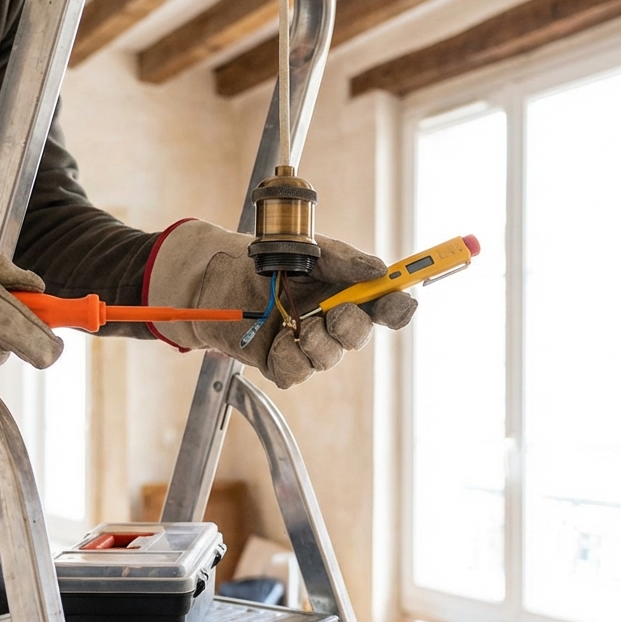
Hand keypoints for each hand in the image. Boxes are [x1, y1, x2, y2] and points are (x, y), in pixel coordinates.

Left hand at [145, 220, 415, 387]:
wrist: (218, 275)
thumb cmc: (267, 261)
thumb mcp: (310, 250)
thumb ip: (345, 261)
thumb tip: (381, 270)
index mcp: (346, 293)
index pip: (384, 307)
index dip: (398, 308)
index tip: (402, 303)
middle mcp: (330, 322)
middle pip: (359, 335)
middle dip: (352, 325)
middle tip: (335, 312)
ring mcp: (305, 345)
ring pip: (328, 357)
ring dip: (318, 341)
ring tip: (298, 323)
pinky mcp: (279, 362)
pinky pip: (296, 371)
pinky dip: (290, 355)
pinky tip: (278, 338)